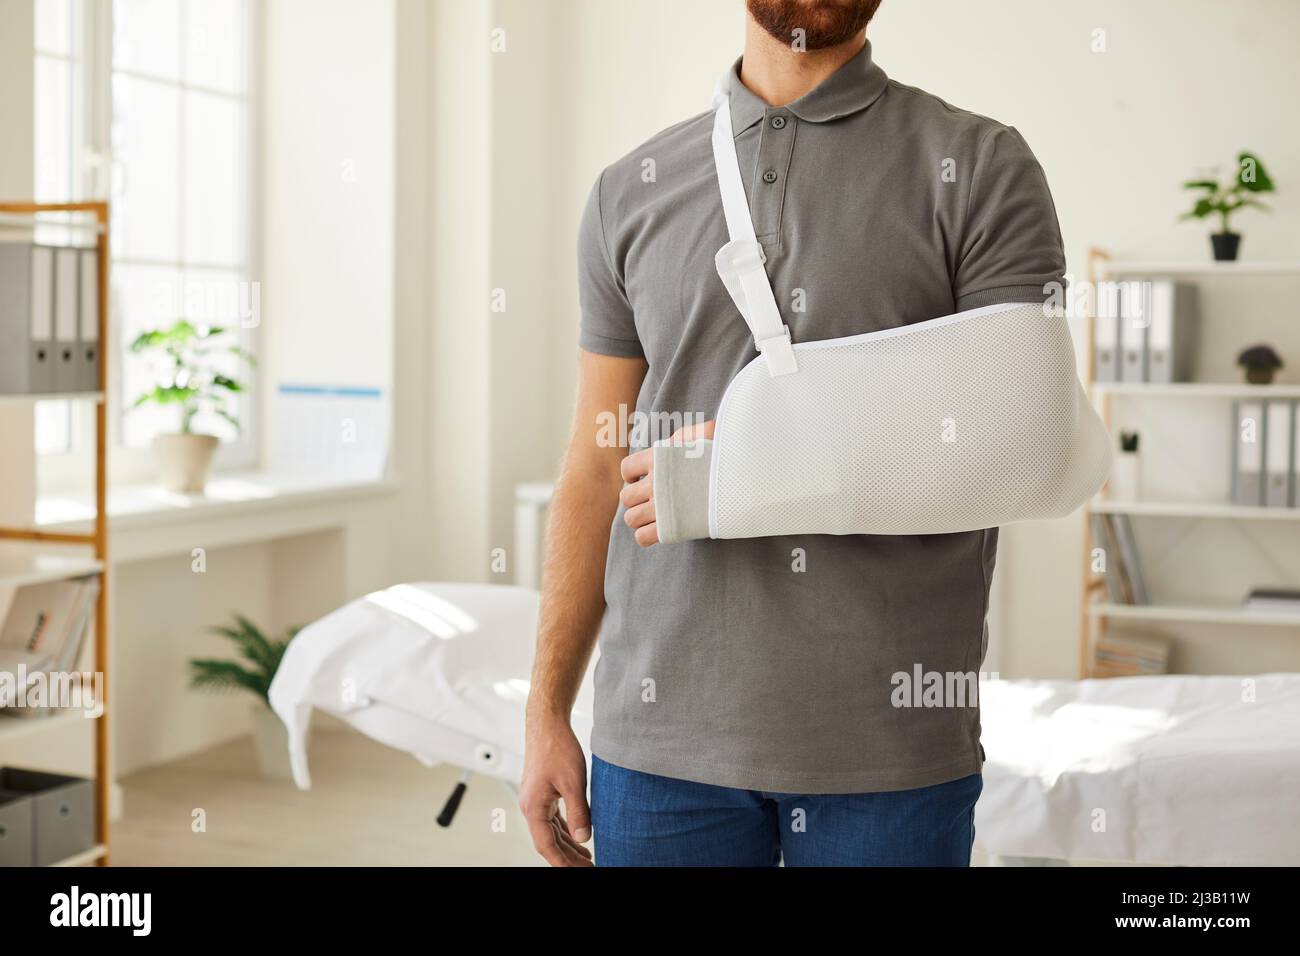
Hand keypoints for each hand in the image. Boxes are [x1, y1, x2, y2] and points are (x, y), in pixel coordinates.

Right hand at [519, 711, 594, 866]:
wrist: (548, 724)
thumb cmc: (557, 748)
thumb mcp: (573, 783)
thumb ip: (579, 813)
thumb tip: (584, 839)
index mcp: (534, 807)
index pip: (547, 845)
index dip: (562, 863)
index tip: (578, 872)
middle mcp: (531, 806)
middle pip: (549, 841)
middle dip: (568, 857)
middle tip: (589, 867)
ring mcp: (536, 799)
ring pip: (551, 831)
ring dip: (568, 845)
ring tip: (586, 858)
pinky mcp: (543, 792)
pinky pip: (553, 819)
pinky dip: (566, 830)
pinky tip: (578, 837)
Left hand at [619, 420, 714, 547]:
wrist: (741, 477)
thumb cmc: (725, 453)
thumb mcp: (704, 432)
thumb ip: (685, 436)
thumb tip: (675, 442)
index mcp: (658, 460)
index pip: (627, 468)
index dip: (632, 475)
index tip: (642, 478)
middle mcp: (655, 484)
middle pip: (626, 496)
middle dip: (635, 498)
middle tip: (651, 499)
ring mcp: (661, 507)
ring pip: (631, 518)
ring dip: (638, 518)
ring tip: (654, 515)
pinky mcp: (670, 528)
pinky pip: (643, 537)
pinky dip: (646, 536)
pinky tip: (659, 530)